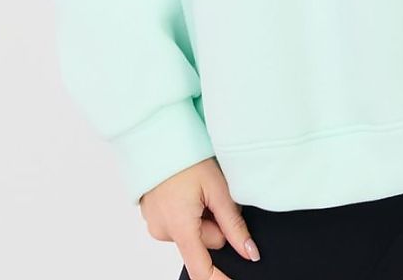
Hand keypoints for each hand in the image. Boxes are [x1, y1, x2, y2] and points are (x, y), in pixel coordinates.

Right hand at [140, 157, 260, 274]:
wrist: (157, 137)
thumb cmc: (187, 157)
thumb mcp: (217, 189)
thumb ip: (234, 224)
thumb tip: (249, 252)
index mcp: (181, 228)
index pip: (201, 269)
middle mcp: (164, 232)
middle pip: (204, 242)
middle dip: (215, 224)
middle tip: (214, 194)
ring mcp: (155, 225)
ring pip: (193, 232)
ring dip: (202, 216)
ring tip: (197, 188)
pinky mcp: (152, 216)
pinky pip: (180, 223)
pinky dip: (189, 211)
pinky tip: (187, 190)